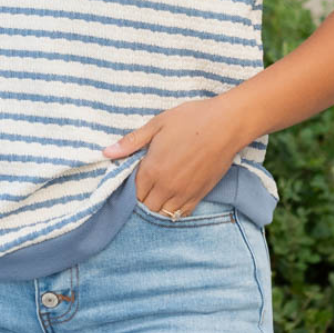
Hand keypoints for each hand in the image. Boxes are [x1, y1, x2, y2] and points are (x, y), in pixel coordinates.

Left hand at [101, 97, 246, 215]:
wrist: (227, 124)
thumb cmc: (192, 119)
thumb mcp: (157, 124)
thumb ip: (131, 142)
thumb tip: (106, 152)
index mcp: (152, 169)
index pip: (132, 193)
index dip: (129, 190)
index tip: (131, 181)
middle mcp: (167, 186)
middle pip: (146, 207)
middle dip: (141, 200)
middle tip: (143, 188)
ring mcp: (185, 192)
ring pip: (163, 213)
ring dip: (156, 207)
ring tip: (156, 195)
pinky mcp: (200, 194)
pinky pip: (182, 213)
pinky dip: (174, 211)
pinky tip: (172, 200)